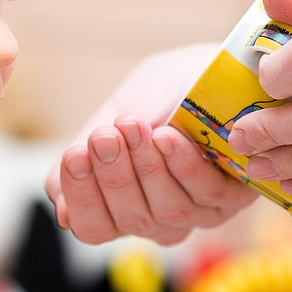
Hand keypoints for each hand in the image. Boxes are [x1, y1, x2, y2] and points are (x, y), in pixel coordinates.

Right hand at [45, 115, 256, 245]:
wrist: (205, 65)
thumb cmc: (154, 96)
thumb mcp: (109, 119)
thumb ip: (84, 156)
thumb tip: (58, 204)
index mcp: (119, 207)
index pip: (93, 226)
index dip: (81, 197)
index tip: (76, 155)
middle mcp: (157, 219)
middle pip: (129, 218)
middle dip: (113, 175)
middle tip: (104, 136)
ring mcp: (197, 211)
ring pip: (167, 208)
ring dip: (146, 166)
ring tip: (131, 126)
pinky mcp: (233, 195)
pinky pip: (205, 190)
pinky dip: (182, 163)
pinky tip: (166, 136)